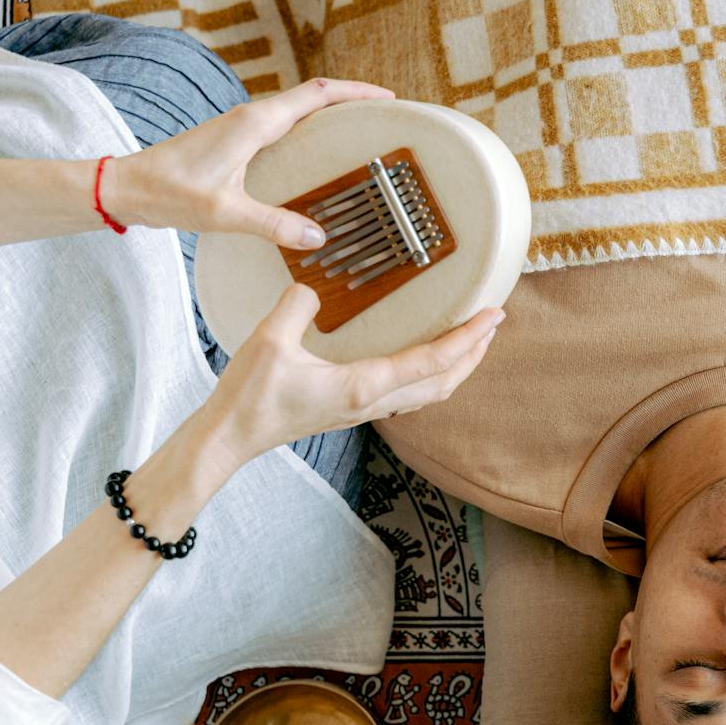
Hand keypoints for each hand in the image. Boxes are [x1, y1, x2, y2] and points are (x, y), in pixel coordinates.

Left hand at [103, 78, 393, 249]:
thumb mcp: (224, 213)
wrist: (127, 187)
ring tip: (359, 134)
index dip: (355, 92)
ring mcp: (241, 129)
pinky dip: (308, 132)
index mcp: (254, 123)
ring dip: (328, 116)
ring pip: (296, 111)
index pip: (316, 94)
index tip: (386, 97)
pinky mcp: (233, 143)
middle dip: (350, 101)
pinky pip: (282, 128)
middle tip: (383, 117)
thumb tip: (318, 237)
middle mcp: (250, 118)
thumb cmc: (169, 193)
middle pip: (312, 97)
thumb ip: (272, 224)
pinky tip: (315, 158)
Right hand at [200, 284, 503, 465]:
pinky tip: (426, 361)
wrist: (231, 438)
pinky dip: (430, 376)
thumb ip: (296, 306)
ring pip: (429, 393)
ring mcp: (366, 410)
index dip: (468, 338)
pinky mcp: (354, 410)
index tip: (493, 316)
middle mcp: (373, 402)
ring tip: (472, 341)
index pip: (431, 361)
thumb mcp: (270, 342)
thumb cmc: (250, 397)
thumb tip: (314, 286)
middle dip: (474, 354)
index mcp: (364, 386)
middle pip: (444, 382)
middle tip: (494, 323)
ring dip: (457, 368)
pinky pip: (409, 396)